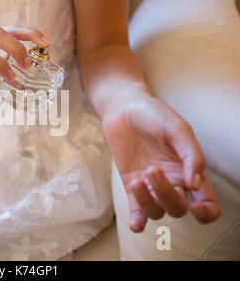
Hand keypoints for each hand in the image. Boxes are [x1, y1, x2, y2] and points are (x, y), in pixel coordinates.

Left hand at [102, 83, 220, 231]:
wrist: (124, 108)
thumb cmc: (155, 116)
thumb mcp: (178, 130)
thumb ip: (191, 155)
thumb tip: (194, 185)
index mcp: (190, 171)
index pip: (207, 202)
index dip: (206, 212)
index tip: (197, 206)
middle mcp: (173, 182)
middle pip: (178, 209)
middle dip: (166, 195)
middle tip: (152, 169)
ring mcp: (150, 186)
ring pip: (157, 212)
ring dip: (148, 202)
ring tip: (138, 179)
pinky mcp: (131, 184)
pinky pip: (137, 212)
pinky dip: (137, 222)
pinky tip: (135, 223)